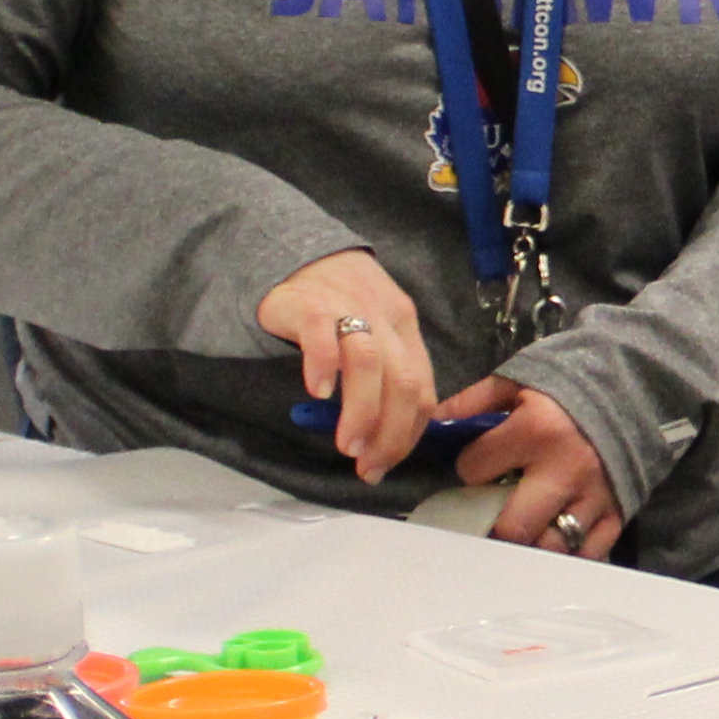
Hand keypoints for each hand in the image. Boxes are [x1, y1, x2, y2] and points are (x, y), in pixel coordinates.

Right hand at [259, 251, 436, 478]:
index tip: (383, 465)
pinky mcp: (310, 303)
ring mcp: (350, 307)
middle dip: (389, 434)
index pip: (423, 390)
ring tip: (347, 445)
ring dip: (362, 413)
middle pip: (403, 382)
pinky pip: (324, 336)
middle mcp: (386, 317)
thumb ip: (385, 374)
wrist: (294, 253)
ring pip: (370, 364)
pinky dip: (325, 367)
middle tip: (367, 465)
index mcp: (406, 329)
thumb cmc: (336, 303)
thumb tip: (384, 437)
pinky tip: (318, 392)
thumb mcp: (375, 332)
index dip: (407, 434)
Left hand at [440, 379, 621, 557]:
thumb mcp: (521, 379)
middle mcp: (564, 470)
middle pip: (511, 526)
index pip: (474, 469)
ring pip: (548, 547)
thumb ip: (475, 400)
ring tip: (525, 522)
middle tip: (494, 507)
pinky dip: (567, 550)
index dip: (471, 467)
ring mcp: (594, 496)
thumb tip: (435, 420)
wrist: (640, 384)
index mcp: (536, 430)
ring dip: (530, 539)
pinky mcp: (618, 513)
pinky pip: (587, 552)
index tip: (480, 463)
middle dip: (493, 521)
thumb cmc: (573, 382)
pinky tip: (555, 533)